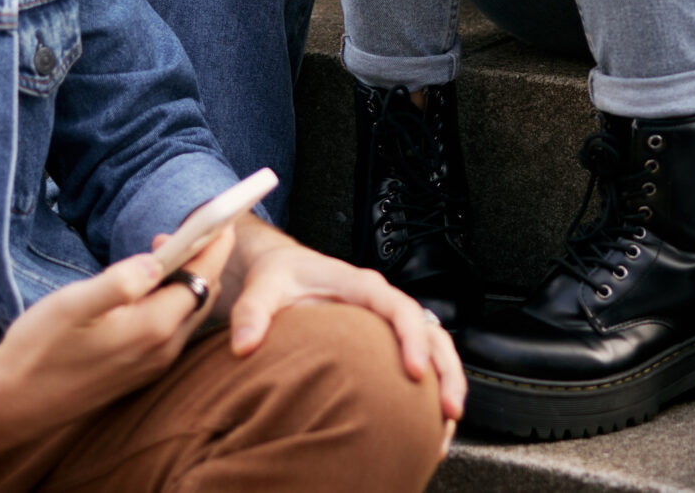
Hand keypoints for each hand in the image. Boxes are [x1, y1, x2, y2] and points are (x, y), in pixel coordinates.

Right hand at [0, 233, 231, 434]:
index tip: (224, 213)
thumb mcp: (73, 304)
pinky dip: (170, 303)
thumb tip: (157, 259)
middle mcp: (162, 350)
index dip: (215, 243)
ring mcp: (153, 365)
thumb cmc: (38, 349)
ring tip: (156, 256)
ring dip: (183, 281)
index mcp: (153, 328)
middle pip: (202, 294)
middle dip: (199, 259)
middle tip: (172, 234)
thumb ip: (120, 281)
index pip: (203, 276)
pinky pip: (172, 330)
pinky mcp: (140, 373)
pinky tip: (143, 292)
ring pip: (188, 313)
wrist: (11, 405)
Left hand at [213, 220, 465, 432]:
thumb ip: (252, 312)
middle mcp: (382, 303)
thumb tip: (244, 346)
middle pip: (431, 331)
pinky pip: (419, 361)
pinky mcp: (385, 342)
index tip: (415, 372)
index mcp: (360, 286)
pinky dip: (430, 391)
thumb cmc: (279, 276)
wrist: (282, 270)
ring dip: (447, 383)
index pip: (399, 308)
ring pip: (435, 347)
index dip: (412, 338)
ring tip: (449, 423)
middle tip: (449, 409)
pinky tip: (429, 423)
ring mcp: (387, 324)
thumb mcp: (263, 287)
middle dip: (446, 370)